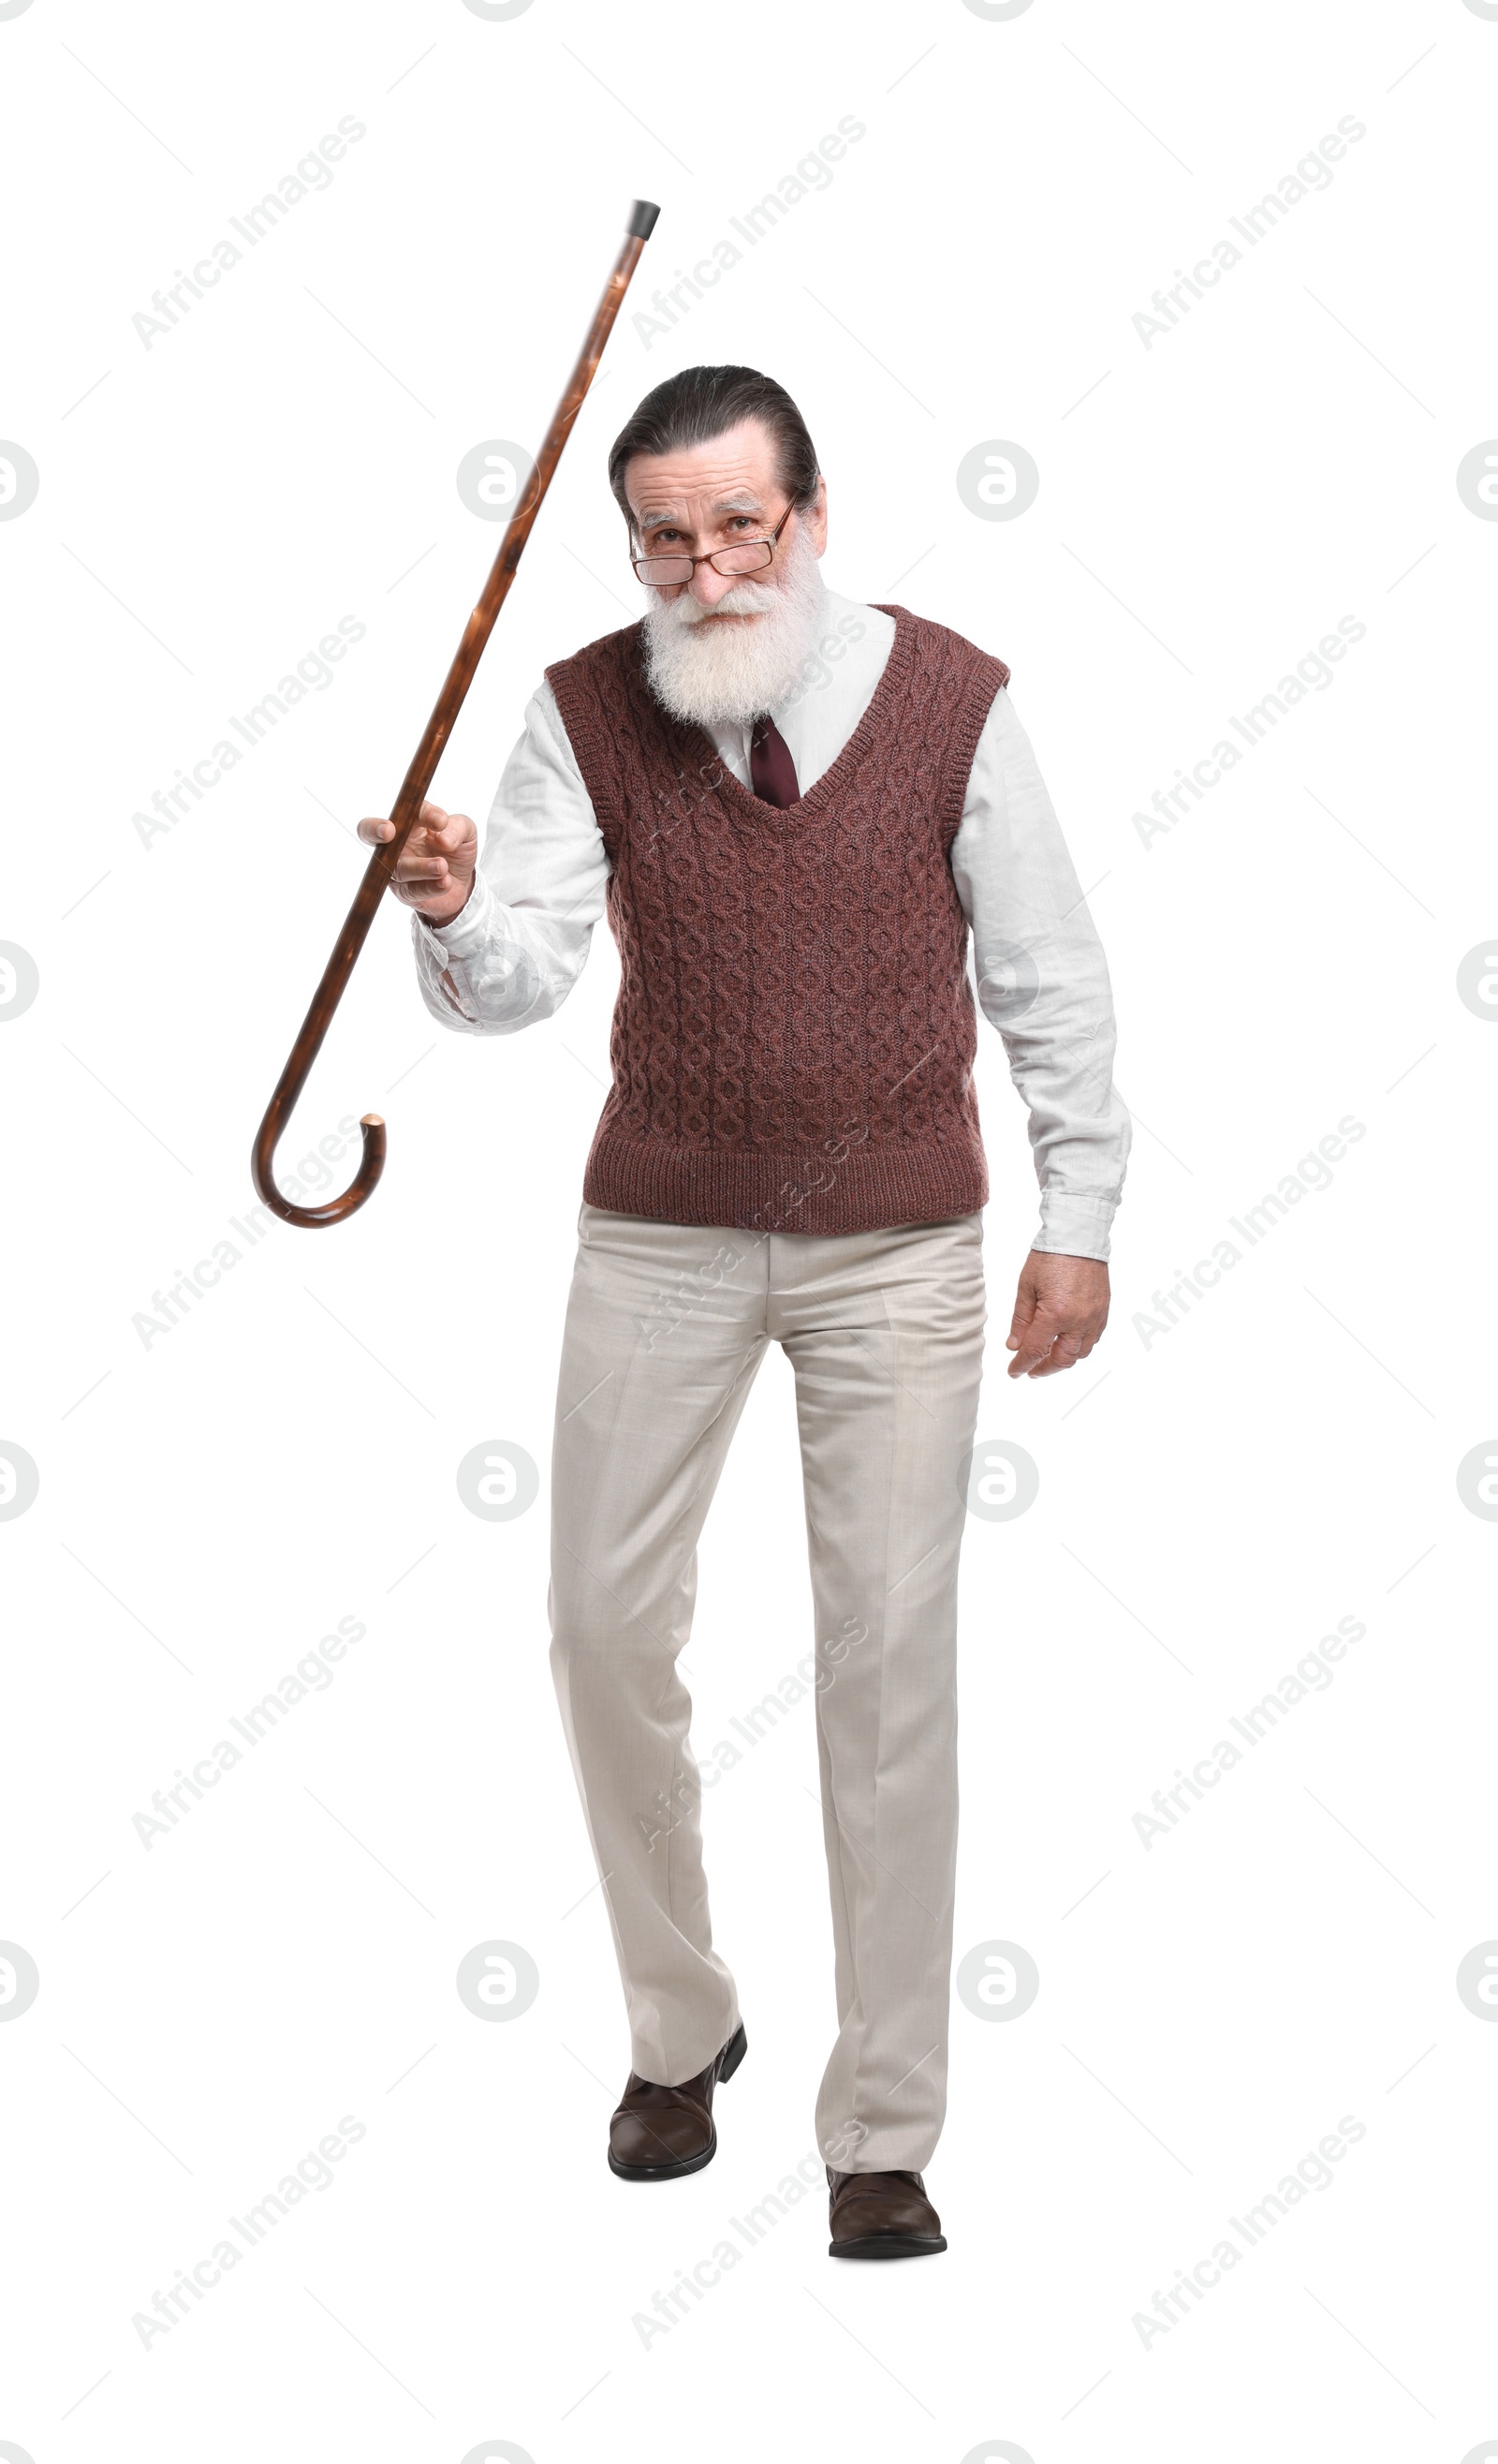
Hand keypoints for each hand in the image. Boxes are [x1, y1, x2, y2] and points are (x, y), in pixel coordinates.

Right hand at [357, 800, 476, 923]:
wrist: (463, 883)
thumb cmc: (456, 849)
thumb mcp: (466, 832)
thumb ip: (458, 828)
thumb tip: (444, 839)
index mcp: (408, 822)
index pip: (407, 812)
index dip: (422, 814)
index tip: (441, 822)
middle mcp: (396, 842)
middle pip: (369, 832)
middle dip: (374, 830)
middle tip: (388, 831)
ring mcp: (396, 868)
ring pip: (398, 867)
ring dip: (420, 867)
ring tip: (442, 866)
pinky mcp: (404, 892)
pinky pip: (412, 890)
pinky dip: (429, 886)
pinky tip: (445, 883)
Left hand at [1005, 1249, 1109, 1377]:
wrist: (1078, 1237)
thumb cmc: (1049, 1258)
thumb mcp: (1026, 1288)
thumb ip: (1020, 1320)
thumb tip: (1014, 1346)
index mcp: (1054, 1314)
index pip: (1035, 1351)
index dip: (1022, 1365)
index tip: (1014, 1372)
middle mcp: (1078, 1321)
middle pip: (1062, 1359)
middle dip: (1044, 1369)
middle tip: (1031, 1370)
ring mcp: (1094, 1317)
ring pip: (1081, 1353)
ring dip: (1063, 1360)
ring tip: (1048, 1358)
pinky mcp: (1103, 1310)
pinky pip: (1094, 1339)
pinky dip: (1080, 1347)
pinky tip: (1068, 1342)